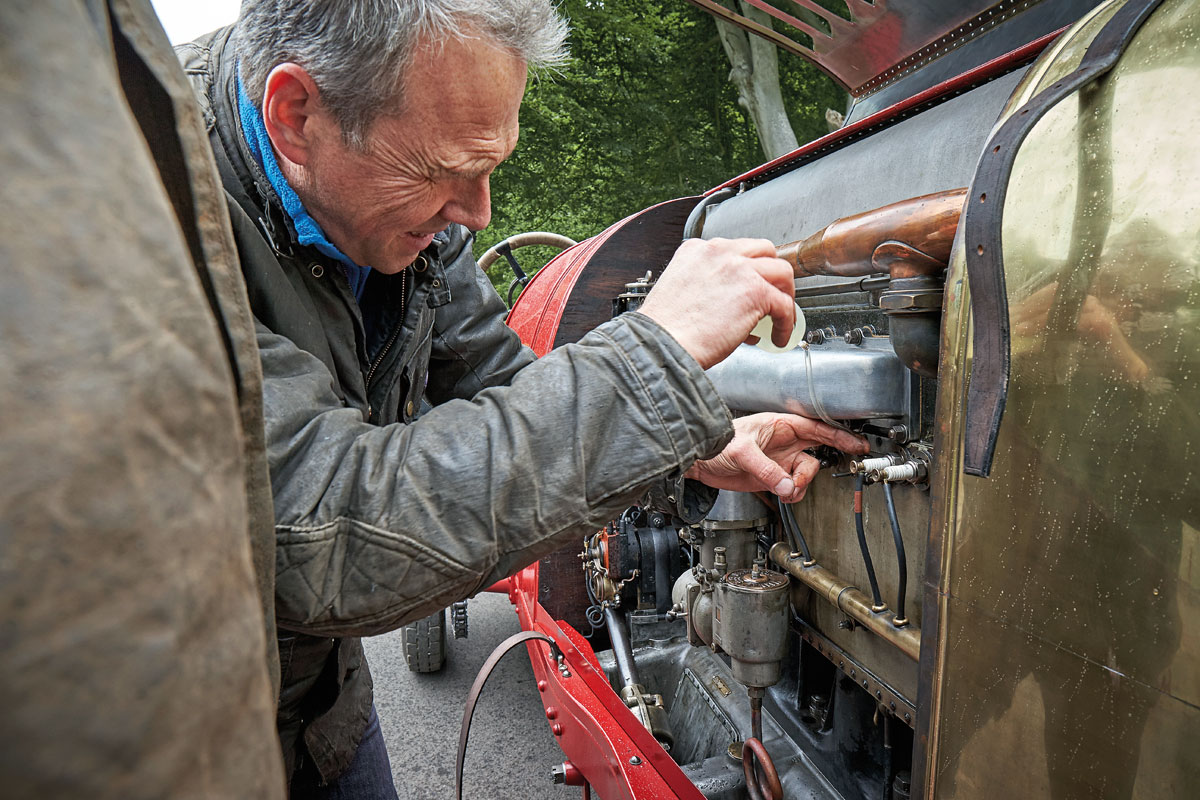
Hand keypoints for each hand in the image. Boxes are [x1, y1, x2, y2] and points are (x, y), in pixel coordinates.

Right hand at [639, 238, 794, 368]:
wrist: (661, 345)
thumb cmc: (665, 330)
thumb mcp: (681, 291)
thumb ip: (709, 288)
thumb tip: (733, 306)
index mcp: (697, 251)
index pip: (735, 250)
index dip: (747, 272)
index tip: (748, 289)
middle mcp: (719, 253)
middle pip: (764, 251)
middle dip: (771, 274)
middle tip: (772, 296)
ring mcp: (739, 269)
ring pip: (782, 271)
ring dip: (784, 294)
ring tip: (780, 316)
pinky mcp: (755, 292)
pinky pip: (784, 305)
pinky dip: (786, 324)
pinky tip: (778, 338)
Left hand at [686, 413, 868, 501]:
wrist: (698, 463)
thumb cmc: (715, 444)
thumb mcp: (741, 452)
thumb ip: (767, 469)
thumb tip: (787, 485)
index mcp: (778, 425)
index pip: (815, 427)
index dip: (838, 434)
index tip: (856, 443)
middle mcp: (783, 442)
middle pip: (818, 450)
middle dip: (826, 462)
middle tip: (842, 467)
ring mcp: (779, 459)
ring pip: (807, 473)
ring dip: (801, 485)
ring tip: (787, 489)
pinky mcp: (773, 476)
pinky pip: (794, 487)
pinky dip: (792, 493)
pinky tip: (781, 493)